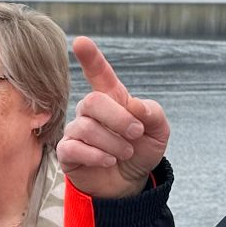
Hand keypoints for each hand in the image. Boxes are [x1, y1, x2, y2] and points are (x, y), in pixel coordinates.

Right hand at [57, 37, 170, 199]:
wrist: (130, 185)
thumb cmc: (141, 151)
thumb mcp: (158, 132)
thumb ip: (153, 113)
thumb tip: (135, 105)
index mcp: (113, 99)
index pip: (99, 74)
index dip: (91, 58)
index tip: (81, 42)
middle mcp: (91, 112)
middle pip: (94, 101)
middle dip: (118, 117)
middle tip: (136, 133)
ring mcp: (77, 131)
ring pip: (86, 127)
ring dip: (112, 142)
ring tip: (125, 153)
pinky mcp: (67, 152)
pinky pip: (73, 147)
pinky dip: (95, 154)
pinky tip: (108, 160)